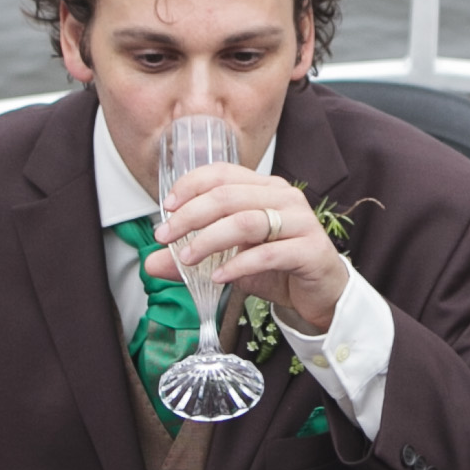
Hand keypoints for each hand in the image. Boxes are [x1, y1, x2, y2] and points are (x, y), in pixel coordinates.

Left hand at [154, 164, 350, 335]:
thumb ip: (192, 259)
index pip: (222, 173)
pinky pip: (268, 253)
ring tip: (187, 259)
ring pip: (246, 221)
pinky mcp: (311, 250)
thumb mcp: (228, 262)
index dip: (190, 186)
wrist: (319, 295)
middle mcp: (284, 197)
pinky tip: (219, 277)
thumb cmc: (276, 269)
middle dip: (190, 216)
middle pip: (228, 195)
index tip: (166, 209)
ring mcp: (300, 222)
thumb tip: (151, 263)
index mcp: (264, 188)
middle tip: (165, 237)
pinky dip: (238, 265)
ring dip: (209, 240)